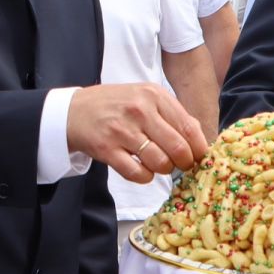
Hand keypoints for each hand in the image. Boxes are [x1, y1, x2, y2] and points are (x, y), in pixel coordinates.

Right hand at [67, 83, 208, 183]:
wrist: (73, 111)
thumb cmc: (115, 105)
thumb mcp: (145, 97)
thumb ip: (172, 114)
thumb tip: (200, 139)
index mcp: (154, 95)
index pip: (189, 128)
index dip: (198, 149)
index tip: (197, 157)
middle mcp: (140, 110)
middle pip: (178, 148)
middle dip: (184, 163)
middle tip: (180, 165)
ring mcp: (122, 130)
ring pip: (159, 162)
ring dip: (163, 170)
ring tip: (158, 165)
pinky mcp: (107, 149)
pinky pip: (137, 174)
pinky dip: (144, 177)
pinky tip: (142, 171)